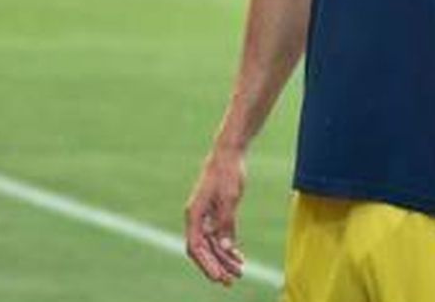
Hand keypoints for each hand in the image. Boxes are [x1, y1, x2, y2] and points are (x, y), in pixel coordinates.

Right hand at [184, 150, 247, 285]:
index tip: (218, 278)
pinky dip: (228, 247)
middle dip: (217, 266)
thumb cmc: (227, 173)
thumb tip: (225, 248)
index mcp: (194, 215)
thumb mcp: (229, 198)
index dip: (206, 265)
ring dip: (224, 259)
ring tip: (239, 271)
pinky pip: (219, 235)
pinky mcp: (215, 213)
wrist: (229, 154)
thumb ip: (226, 223)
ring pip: (213, 244)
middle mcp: (197, 218)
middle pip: (204, 250)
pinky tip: (238, 256)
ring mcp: (205, 216)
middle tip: (231, 281)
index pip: (196, 247)